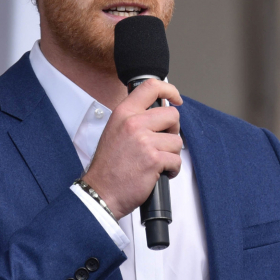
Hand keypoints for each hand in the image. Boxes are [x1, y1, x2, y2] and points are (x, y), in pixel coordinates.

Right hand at [80, 79, 182, 218]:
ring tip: (156, 161)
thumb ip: (134, 119)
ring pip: (177, 141)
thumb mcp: (115, 131)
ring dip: (171, 154)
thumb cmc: (108, 166)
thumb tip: (158, 113)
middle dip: (173, 131)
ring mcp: (144, 141)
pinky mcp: (154, 159)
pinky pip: (177, 160)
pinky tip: (159, 173)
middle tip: (163, 142)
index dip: (170, 90)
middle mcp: (134, 123)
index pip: (151, 87)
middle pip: (172, 115)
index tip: (176, 98)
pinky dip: (172, 170)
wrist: (101, 192)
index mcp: (124, 113)